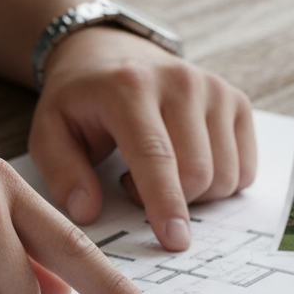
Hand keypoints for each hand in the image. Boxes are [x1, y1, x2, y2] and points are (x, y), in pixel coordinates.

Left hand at [28, 26, 256, 251]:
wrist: (112, 52)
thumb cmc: (82, 100)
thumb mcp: (49, 132)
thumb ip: (62, 174)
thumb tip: (88, 212)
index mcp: (131, 88)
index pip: (156, 155)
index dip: (166, 203)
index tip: (175, 241)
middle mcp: (181, 83)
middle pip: (198, 173)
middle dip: (172, 201)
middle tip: (132, 184)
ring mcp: (215, 90)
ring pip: (225, 176)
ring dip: (195, 194)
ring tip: (159, 171)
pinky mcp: (237, 102)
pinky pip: (245, 169)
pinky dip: (219, 183)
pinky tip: (188, 164)